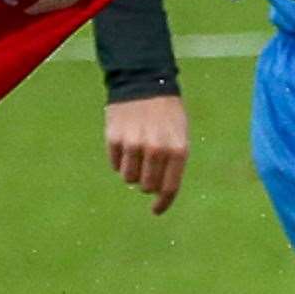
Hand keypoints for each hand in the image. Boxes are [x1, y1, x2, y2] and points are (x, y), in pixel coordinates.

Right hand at [104, 95, 189, 214]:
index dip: (162, 204)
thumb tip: (159, 193)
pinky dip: (120, 160)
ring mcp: (134, 145)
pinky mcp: (115, 140)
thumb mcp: (180, 135)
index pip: (169, 188)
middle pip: (147, 186)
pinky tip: (125, 144)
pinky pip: (115, 165)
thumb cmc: (166, 113)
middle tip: (147, 170)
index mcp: (177, 150)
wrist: (144, 82)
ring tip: (136, 154)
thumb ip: (173, 163)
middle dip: (146, 183)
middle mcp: (156, 150)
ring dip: (132, 172)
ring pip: (128, 179)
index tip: (155, 211)